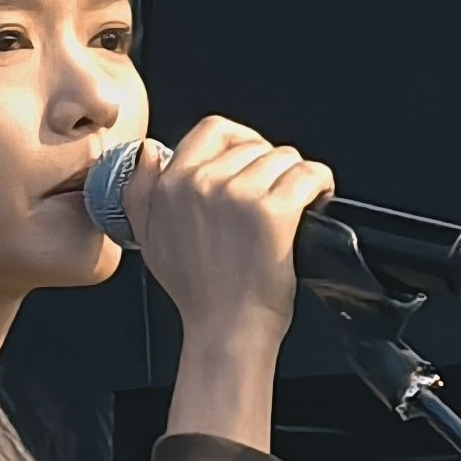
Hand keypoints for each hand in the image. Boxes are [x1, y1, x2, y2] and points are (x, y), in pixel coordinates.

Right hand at [128, 116, 333, 357]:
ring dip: (296, 177)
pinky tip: (317, 201)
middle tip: (277, 195)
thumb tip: (148, 152)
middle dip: (272, 167)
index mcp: (171, 185)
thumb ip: (140, 191)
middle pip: (255, 146)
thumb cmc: (197, 293)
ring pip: (284, 157)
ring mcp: (238, 194)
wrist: (226, 330)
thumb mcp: (149, 239)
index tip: (253, 162)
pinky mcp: (273, 210)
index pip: (213, 130)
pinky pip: (308, 174)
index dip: (241, 141)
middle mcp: (202, 183)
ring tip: (297, 203)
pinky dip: (320, 184)